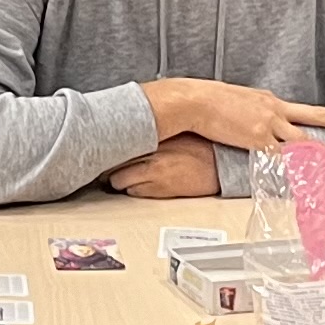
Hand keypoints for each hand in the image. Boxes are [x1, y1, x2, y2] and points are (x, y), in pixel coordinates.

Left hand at [106, 138, 220, 197]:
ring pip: (118, 180)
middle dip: (109, 166)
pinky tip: (142, 186)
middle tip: (110, 167)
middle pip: (112, 161)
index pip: (117, 140)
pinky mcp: (158, 188)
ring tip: (128, 178)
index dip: (108, 148)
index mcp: (153, 133)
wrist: (222, 163)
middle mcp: (149, 149)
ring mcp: (152, 170)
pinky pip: (132, 192)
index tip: (102, 150)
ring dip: (119, 180)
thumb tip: (128, 136)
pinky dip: (133, 190)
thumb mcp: (173, 132)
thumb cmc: (202, 147)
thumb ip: (151, 134)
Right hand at [146, 78, 324, 155]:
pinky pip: (280, 159)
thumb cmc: (209, 101)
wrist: (195, 100)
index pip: (307, 112)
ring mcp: (269, 125)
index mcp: (272, 102)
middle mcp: (276, 110)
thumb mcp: (240, 102)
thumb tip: (256, 123)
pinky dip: (294, 171)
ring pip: (304, 142)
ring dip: (324, 157)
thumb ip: (254, 113)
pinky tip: (306, 181)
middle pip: (319, 116)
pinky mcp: (257, 140)